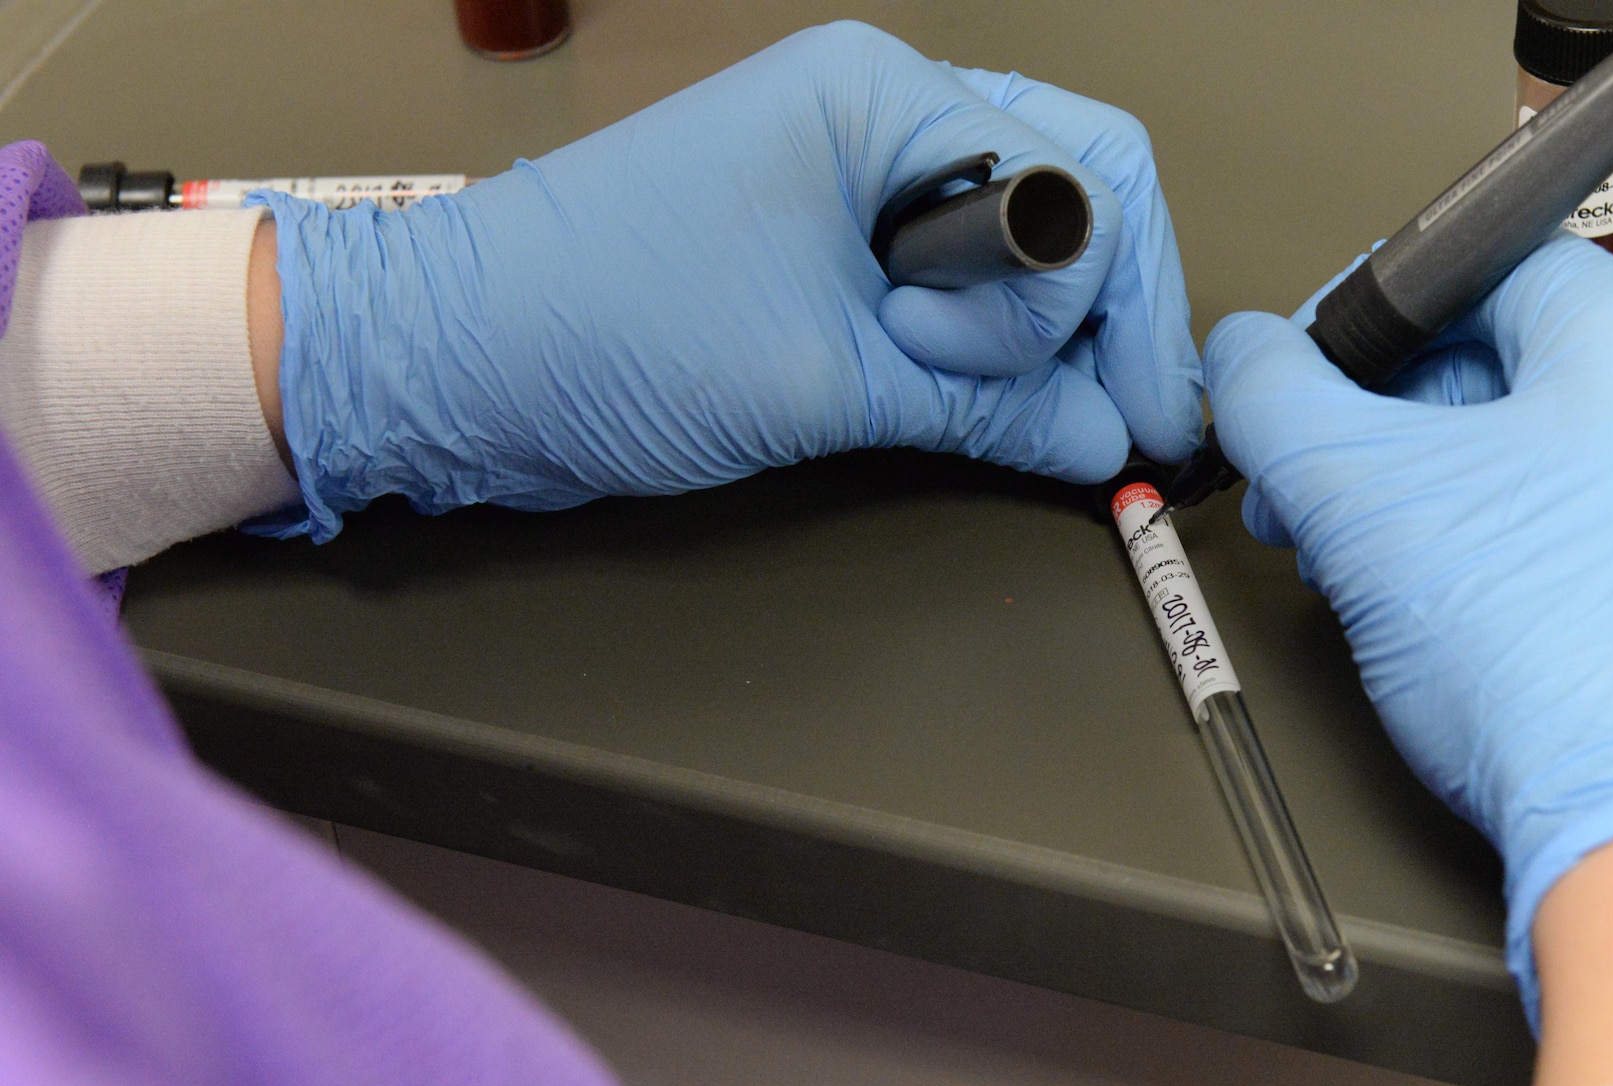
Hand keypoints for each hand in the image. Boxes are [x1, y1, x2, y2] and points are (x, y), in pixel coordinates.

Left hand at [256, 21, 1201, 540]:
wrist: (459, 366)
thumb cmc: (597, 328)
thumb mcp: (828, 380)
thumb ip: (989, 408)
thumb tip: (1100, 439)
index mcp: (880, 97)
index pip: (1079, 178)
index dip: (1116, 306)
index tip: (1132, 411)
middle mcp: (876, 116)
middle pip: (1069, 195)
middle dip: (1106, 317)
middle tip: (1126, 424)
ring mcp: (852, 178)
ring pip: (1018, 247)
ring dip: (1047, 342)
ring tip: (1050, 427)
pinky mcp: (828, 245)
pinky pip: (952, 286)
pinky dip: (987, 354)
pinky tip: (1000, 412)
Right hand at [1201, 237, 1612, 1049]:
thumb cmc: (1564, 673)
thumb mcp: (1358, 502)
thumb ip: (1274, 400)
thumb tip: (1244, 356)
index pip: (1474, 274)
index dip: (1362, 335)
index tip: (1308, 397)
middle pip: (1525, 375)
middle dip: (1403, 440)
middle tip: (1332, 512)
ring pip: (1581, 469)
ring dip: (1470, 511)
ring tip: (1406, 591)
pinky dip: (1556, 575)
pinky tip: (1503, 643)